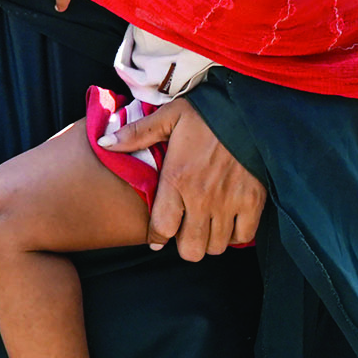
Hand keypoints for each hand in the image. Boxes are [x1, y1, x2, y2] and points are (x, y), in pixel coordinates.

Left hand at [102, 97, 263, 258]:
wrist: (248, 108)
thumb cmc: (205, 113)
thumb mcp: (167, 117)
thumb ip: (136, 134)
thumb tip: (104, 143)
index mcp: (177, 179)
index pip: (162, 228)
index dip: (157, 238)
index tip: (157, 237)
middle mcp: (202, 197)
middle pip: (190, 249)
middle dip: (184, 245)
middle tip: (184, 231)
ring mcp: (229, 202)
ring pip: (215, 247)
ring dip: (208, 241)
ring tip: (205, 226)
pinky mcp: (253, 202)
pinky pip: (242, 237)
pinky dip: (234, 235)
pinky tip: (228, 222)